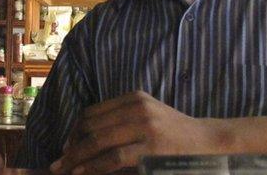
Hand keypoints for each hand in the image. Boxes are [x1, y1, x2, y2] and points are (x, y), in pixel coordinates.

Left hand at [50, 91, 226, 174]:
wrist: (208, 143)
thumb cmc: (175, 134)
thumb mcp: (148, 117)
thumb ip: (122, 120)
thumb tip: (86, 138)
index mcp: (133, 98)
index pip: (92, 113)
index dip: (74, 131)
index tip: (66, 147)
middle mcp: (137, 107)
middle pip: (91, 126)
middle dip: (71, 146)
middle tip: (58, 163)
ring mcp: (144, 126)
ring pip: (98, 141)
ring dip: (77, 158)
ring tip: (64, 170)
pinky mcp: (150, 147)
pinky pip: (113, 157)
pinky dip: (93, 166)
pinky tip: (82, 173)